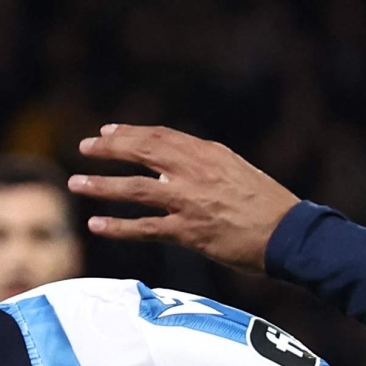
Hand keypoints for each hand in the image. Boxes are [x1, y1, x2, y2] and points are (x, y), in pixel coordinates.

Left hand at [67, 125, 298, 271]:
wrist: (289, 234)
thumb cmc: (268, 206)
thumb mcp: (237, 171)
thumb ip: (205, 166)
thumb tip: (175, 168)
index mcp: (207, 153)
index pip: (160, 135)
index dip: (130, 133)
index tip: (108, 132)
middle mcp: (195, 171)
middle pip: (142, 151)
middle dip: (109, 148)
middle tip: (85, 148)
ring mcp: (190, 201)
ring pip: (135, 188)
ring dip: (102, 185)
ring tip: (76, 183)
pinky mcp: (190, 231)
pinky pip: (146, 227)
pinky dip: (118, 226)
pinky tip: (96, 224)